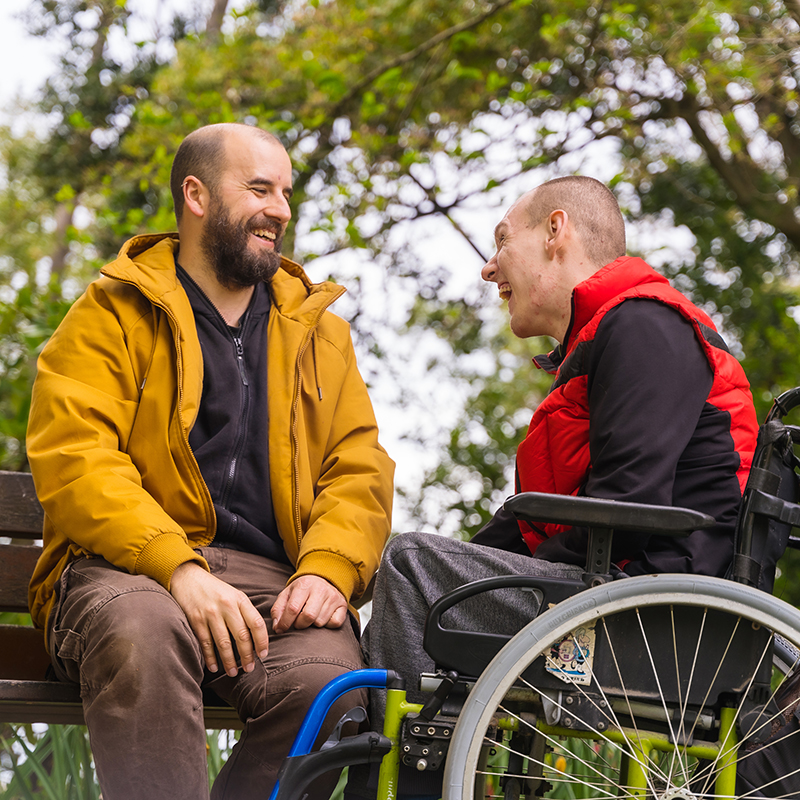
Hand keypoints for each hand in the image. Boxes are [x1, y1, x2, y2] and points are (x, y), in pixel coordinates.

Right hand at [169, 562, 268, 676]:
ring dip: (229, 661)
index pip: (256, 623)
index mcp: (240, 599)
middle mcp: (227, 606)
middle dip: (247, 656)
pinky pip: (206, 643)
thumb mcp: (234, 594)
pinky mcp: (196, 620)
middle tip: (249, 668)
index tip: (263, 654)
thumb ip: (244, 612)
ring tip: (233, 672)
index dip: (262, 641)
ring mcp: (211, 613)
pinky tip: (214, 667)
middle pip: (242, 636)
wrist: (188, 577)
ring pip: (224, 643)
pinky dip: (210, 657)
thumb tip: (256, 636)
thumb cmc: (214, 589)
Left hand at [271, 575, 347, 633]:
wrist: (324, 578)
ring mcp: (333, 597)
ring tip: (310, 617)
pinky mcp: (342, 605)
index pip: (293, 608)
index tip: (281, 629)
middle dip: (300, 624)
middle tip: (298, 622)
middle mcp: (320, 589)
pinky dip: (327, 625)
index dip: (285, 622)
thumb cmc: (303, 590)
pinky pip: (334, 623)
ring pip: (320, 622)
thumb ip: (278, 609)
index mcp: (304, 584)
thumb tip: (277, 627)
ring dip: (313, 625)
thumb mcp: (287, 594)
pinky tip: (323, 617)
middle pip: (308, 616)